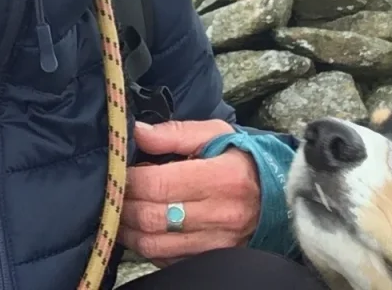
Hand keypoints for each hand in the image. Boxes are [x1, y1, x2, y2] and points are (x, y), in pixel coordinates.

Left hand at [119, 119, 260, 265]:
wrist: (276, 194)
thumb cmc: (242, 159)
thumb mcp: (216, 134)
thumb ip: (175, 133)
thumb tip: (138, 132)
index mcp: (222, 177)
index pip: (159, 184)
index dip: (130, 179)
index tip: (120, 170)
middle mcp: (220, 214)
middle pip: (151, 217)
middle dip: (123, 204)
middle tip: (115, 190)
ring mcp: (216, 243)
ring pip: (153, 244)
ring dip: (128, 229)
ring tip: (123, 209)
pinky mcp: (210, 259)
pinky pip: (165, 259)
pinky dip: (147, 245)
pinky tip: (143, 227)